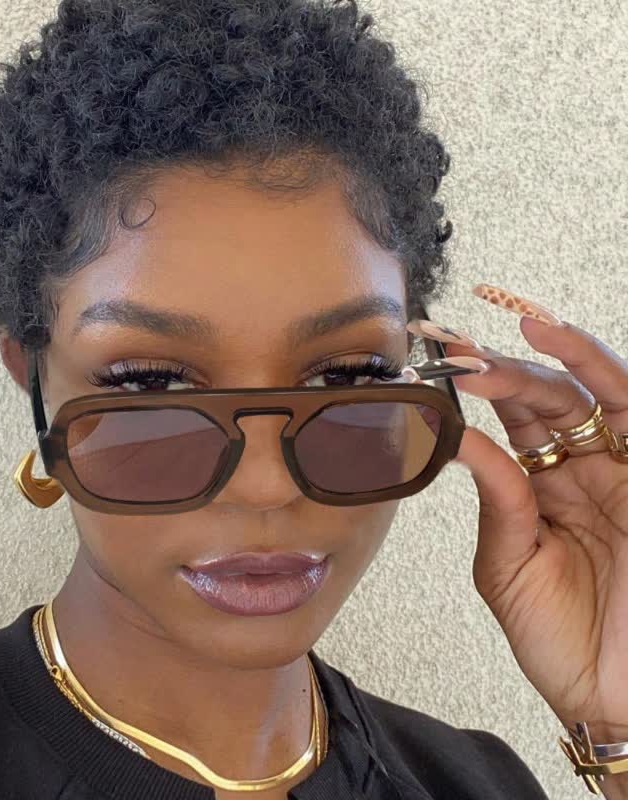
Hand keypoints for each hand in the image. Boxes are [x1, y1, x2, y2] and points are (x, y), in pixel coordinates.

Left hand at [433, 292, 627, 749]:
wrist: (617, 696)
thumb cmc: (562, 639)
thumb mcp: (509, 564)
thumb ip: (495, 498)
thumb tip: (455, 437)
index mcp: (544, 487)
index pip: (512, 420)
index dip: (478, 389)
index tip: (437, 363)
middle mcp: (586, 470)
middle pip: (547, 399)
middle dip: (504, 368)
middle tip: (460, 349)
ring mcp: (624, 473)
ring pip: (597, 394)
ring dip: (560, 356)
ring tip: (523, 326)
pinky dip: (602, 374)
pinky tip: (567, 348)